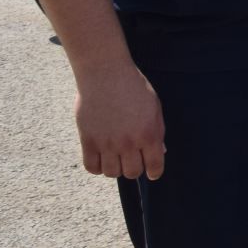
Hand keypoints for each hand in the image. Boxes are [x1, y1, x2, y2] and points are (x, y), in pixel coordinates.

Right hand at [74, 64, 164, 180]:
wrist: (106, 74)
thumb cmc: (134, 88)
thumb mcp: (154, 107)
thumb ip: (157, 132)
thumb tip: (159, 152)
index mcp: (149, 134)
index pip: (154, 166)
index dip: (154, 172)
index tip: (152, 172)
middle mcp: (128, 142)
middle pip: (132, 173)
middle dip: (134, 168)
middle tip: (132, 159)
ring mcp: (107, 143)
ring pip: (111, 173)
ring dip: (115, 168)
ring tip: (116, 156)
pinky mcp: (88, 141)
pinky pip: (91, 167)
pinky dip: (97, 167)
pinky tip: (101, 157)